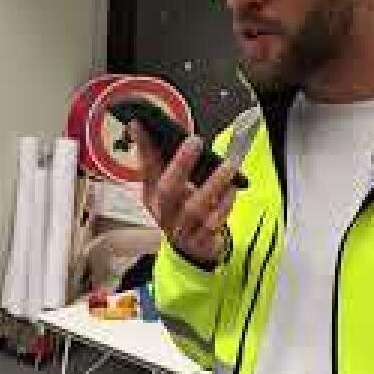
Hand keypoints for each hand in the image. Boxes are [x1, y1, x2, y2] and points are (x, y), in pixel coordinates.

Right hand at [131, 123, 238, 266]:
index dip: (143, 147)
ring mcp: (182, 229)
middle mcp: (164, 213)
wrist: (191, 250)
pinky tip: (232, 189)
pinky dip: (225, 203)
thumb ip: (164, 163)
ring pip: (196, 207)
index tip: (140, 122)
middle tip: (195, 141)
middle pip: (168, 189)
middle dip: (180, 164)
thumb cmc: (181, 211)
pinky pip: (215, 221)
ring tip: (228, 165)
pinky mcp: (202, 240)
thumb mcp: (168, 190)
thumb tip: (156, 128)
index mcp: (152, 197)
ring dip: (213, 183)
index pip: (145, 168)